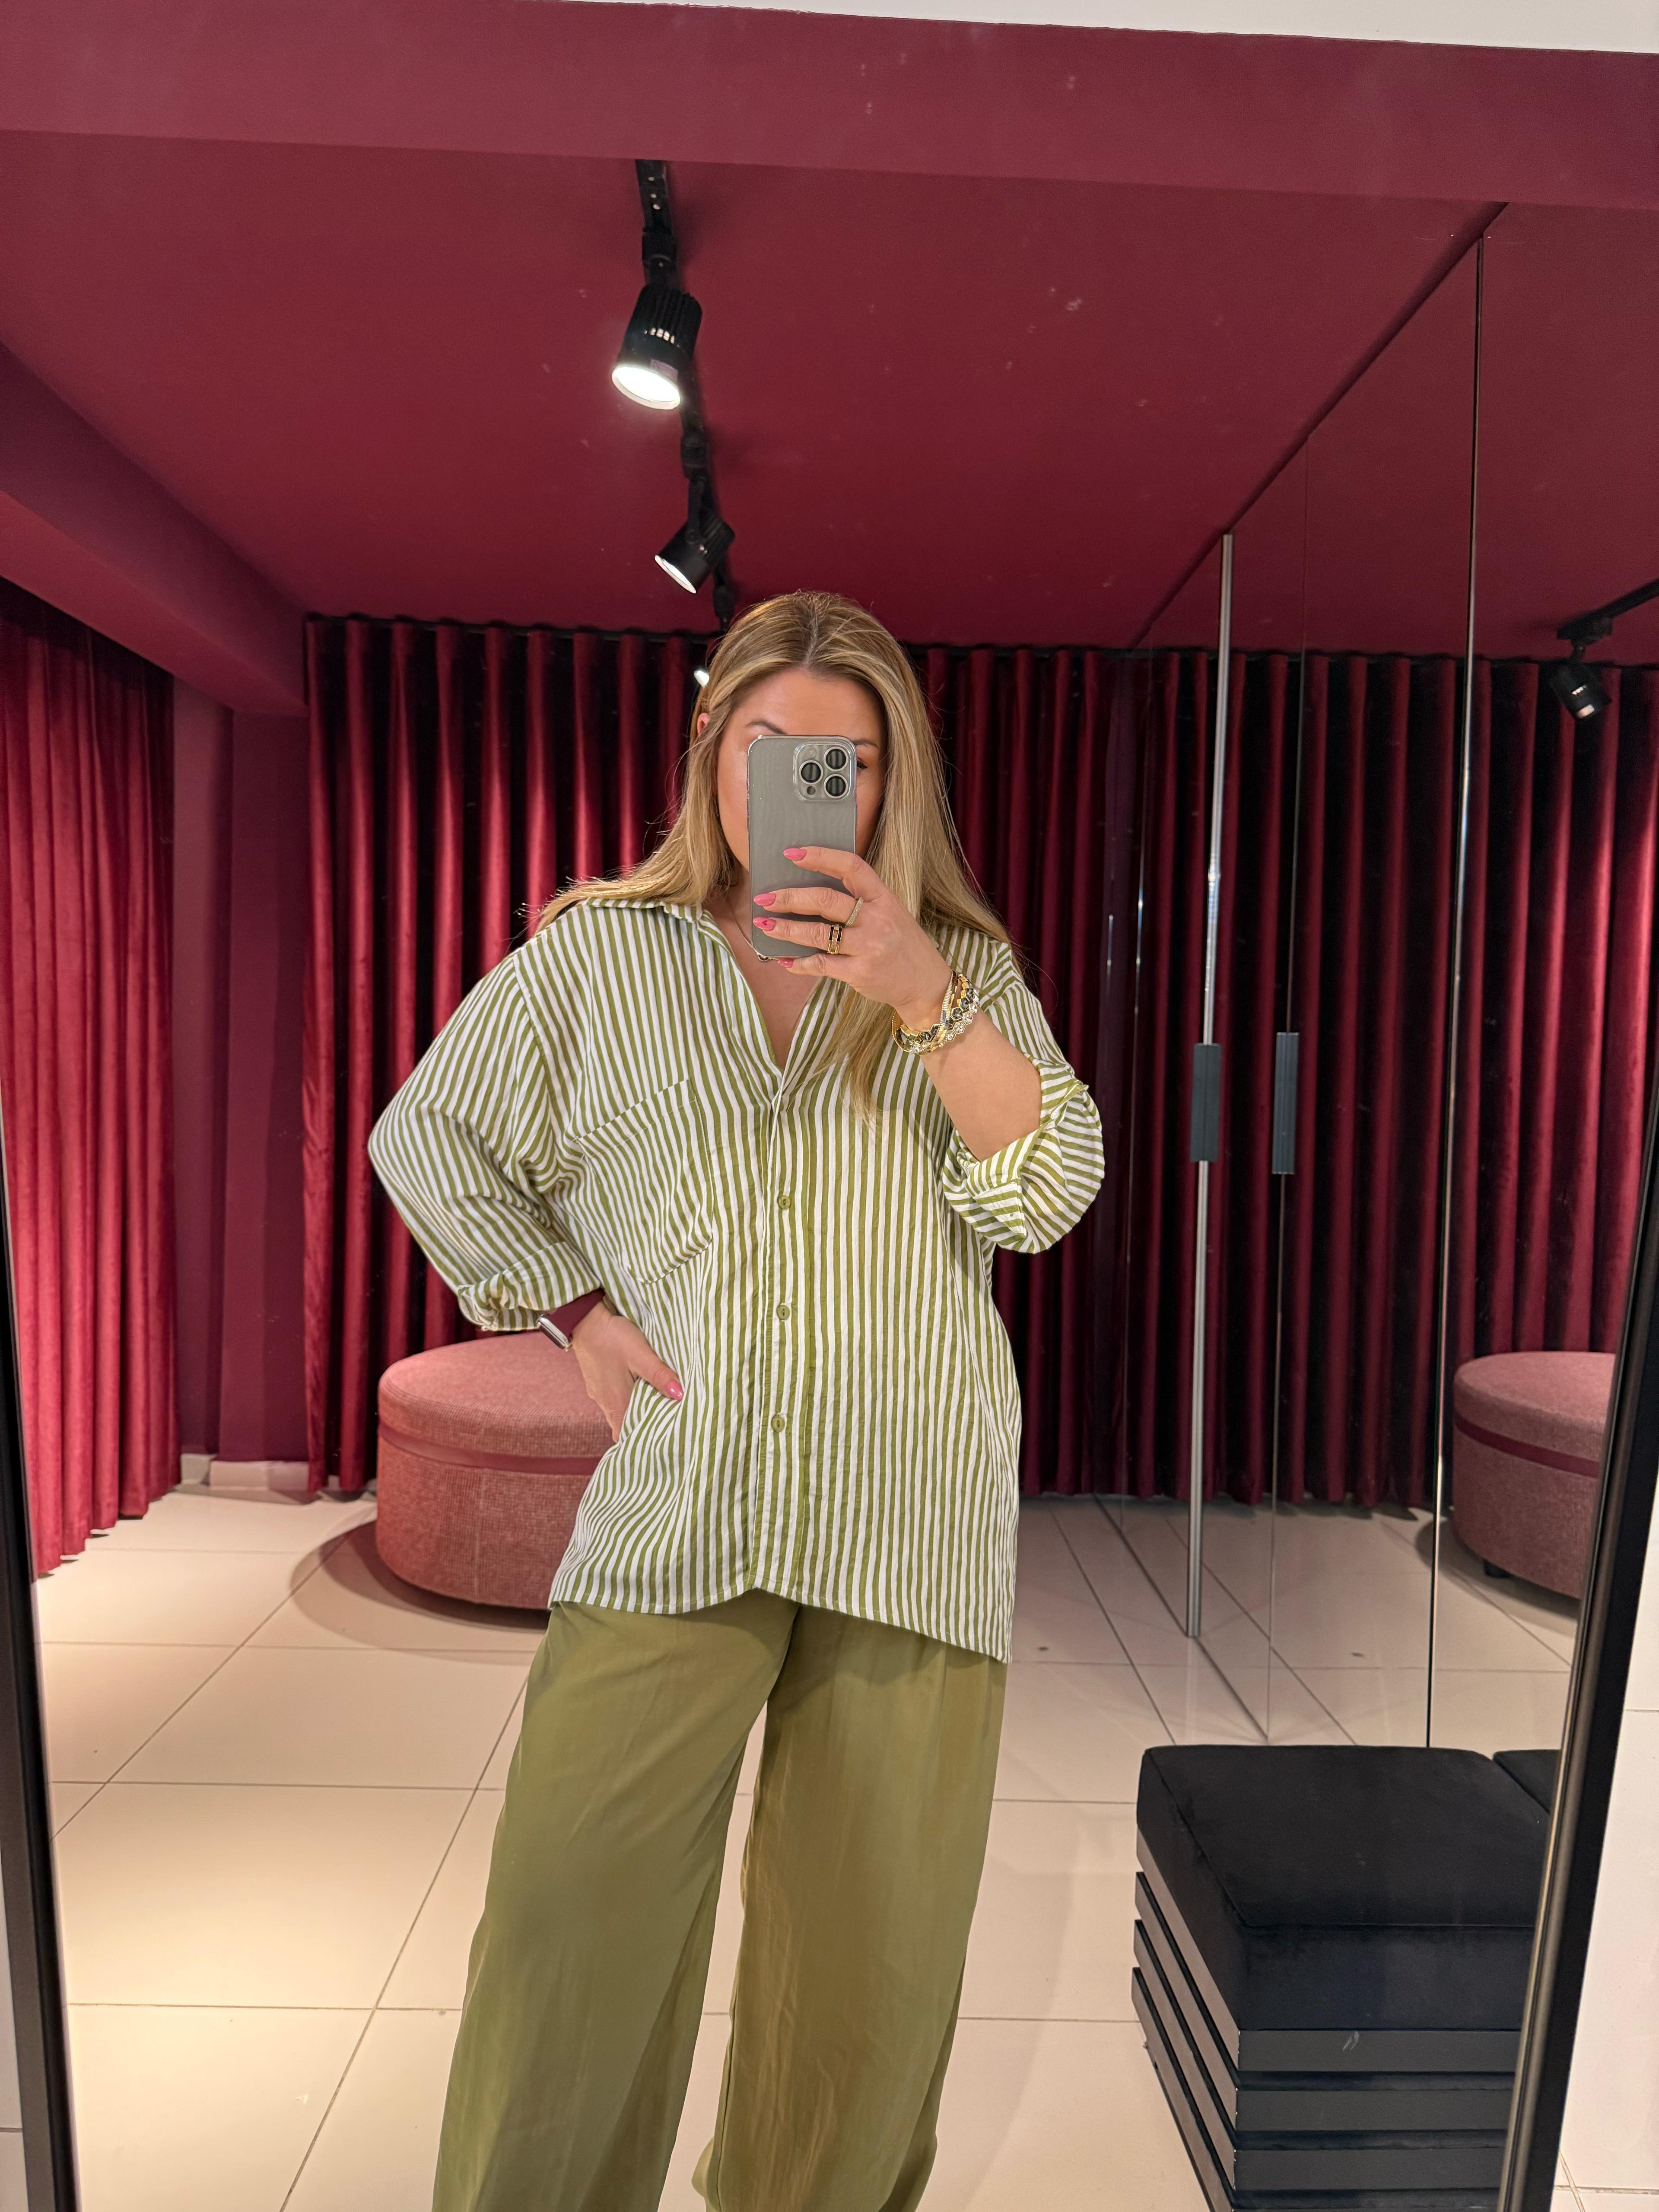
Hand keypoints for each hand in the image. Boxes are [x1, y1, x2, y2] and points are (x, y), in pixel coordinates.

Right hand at [570, 1302, 682, 1440]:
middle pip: (623, 1426)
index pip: (627, 1435)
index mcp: (617, 1403)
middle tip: (662, 1421)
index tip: (659, 1437)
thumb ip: (659, 1375)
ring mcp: (599, 1393)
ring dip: (634, 1412)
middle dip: (641, 1427)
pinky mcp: (597, 1383)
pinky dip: (625, 1400)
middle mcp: (606, 1403)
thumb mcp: (641, 1355)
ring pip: (619, 1413)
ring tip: (654, 1405)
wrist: (585, 1321)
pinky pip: (613, 1400)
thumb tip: (680, 1395)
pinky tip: (637, 1389)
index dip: (641, 1439)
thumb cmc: (613, 1338)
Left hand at [753, 847, 953, 1028]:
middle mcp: (876, 919)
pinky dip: (799, 963)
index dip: (820, 856)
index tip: (793, 853)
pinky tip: (784, 960)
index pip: (851, 867)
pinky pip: (821, 965)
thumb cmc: (902, 944)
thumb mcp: (890, 912)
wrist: (925, 983)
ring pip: (817, 933)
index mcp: (883, 897)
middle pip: (825, 900)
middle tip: (764, 897)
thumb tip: (810, 892)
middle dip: (789, 897)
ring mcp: (868, 947)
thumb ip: (859, 901)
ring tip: (764, 925)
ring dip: (786, 929)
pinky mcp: (859, 973)